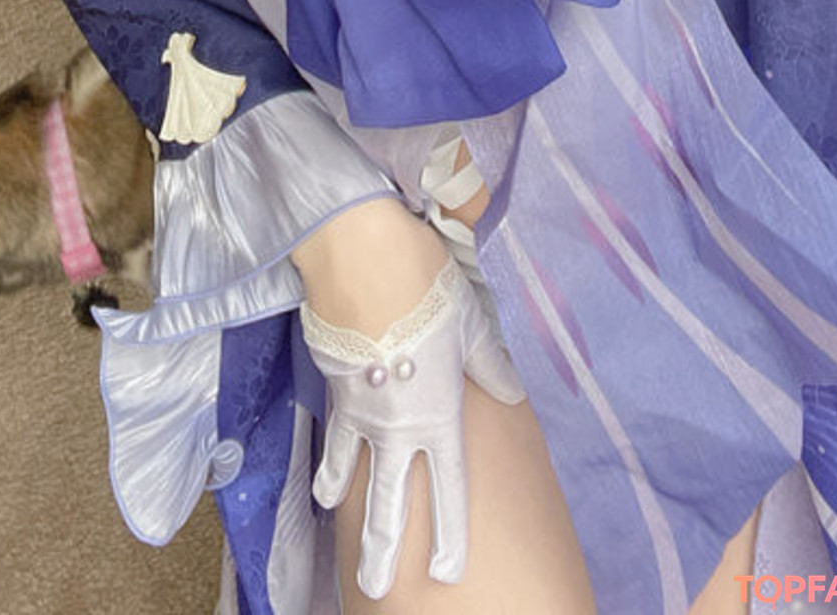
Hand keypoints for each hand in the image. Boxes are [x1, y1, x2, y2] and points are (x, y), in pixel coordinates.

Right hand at [301, 257, 523, 599]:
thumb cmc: (424, 284)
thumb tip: (510, 390)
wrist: (361, 255)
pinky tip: (325, 489)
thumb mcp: (471, 323)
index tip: (449, 575)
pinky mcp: (335, 388)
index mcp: (438, 413)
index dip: (450, 533)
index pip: (448, 486)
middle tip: (378, 590)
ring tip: (354, 556)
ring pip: (355, 480)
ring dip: (353, 521)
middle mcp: (398, 423)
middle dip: (386, 550)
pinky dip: (331, 467)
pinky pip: (337, 438)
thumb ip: (489, 363)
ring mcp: (362, 410)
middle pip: (391, 500)